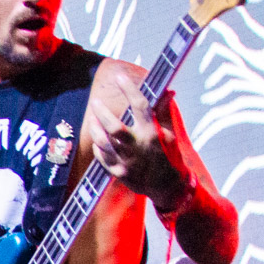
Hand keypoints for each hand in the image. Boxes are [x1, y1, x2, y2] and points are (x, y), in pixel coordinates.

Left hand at [90, 72, 184, 206]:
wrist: (169, 187)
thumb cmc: (170, 156)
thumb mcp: (170, 133)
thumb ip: (163, 112)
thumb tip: (167, 91)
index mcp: (152, 133)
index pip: (140, 106)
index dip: (129, 89)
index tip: (119, 77)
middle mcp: (138, 147)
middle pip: (114, 127)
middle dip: (101, 112)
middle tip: (95, 102)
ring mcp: (127, 162)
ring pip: (103, 142)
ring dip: (95, 129)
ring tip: (92, 119)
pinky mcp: (119, 173)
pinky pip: (102, 157)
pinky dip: (99, 147)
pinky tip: (99, 140)